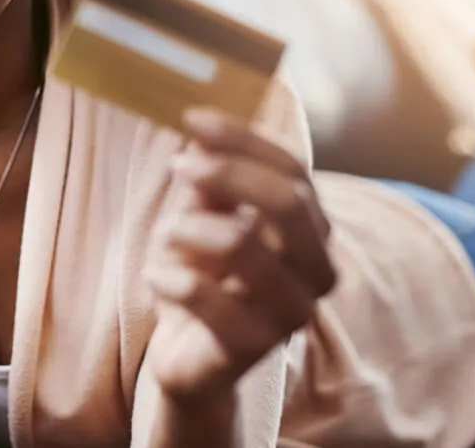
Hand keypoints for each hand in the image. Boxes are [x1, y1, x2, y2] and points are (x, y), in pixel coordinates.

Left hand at [144, 107, 335, 401]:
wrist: (189, 356)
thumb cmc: (202, 276)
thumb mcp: (203, 217)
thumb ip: (209, 178)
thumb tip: (200, 128)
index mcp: (311, 232)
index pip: (294, 171)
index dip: (244, 140)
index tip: (192, 119)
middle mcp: (316, 272)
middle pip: (288, 202)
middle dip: (227, 174)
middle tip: (178, 167)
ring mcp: (292, 313)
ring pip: (241, 243)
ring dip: (186, 229)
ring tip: (165, 239)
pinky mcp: (255, 347)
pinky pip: (203, 294)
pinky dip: (167, 275)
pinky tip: (157, 278)